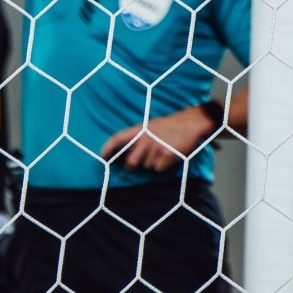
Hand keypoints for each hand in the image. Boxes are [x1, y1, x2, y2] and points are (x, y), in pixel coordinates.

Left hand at [102, 106, 216, 172]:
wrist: (189, 123)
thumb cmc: (167, 126)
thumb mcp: (149, 127)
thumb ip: (137, 138)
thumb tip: (125, 153)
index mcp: (139, 130)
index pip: (118, 138)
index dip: (108, 148)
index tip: (103, 156)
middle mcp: (145, 139)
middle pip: (131, 163)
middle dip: (132, 166)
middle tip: (137, 162)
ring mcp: (156, 148)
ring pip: (147, 167)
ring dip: (151, 163)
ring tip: (160, 151)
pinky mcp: (167, 155)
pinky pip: (158, 169)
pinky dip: (162, 166)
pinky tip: (168, 155)